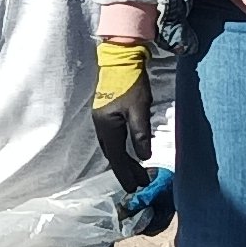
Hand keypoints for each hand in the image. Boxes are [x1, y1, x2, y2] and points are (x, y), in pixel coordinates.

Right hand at [91, 38, 151, 189]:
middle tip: (140, 183)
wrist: (121, 59)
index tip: (135, 187)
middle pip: (113, 155)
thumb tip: (144, 157)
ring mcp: (101, 120)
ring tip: (138, 173)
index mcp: (107, 126)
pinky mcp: (106, 115)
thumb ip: (140, 134)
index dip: (126, 173)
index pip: (117, 156)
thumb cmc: (131, 83)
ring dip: (124, 162)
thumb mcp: (140, 109)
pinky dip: (122, 151)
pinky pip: (113, 140)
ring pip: (112, 148)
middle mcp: (101, 126)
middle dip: (126, 171)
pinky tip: (130, 154)